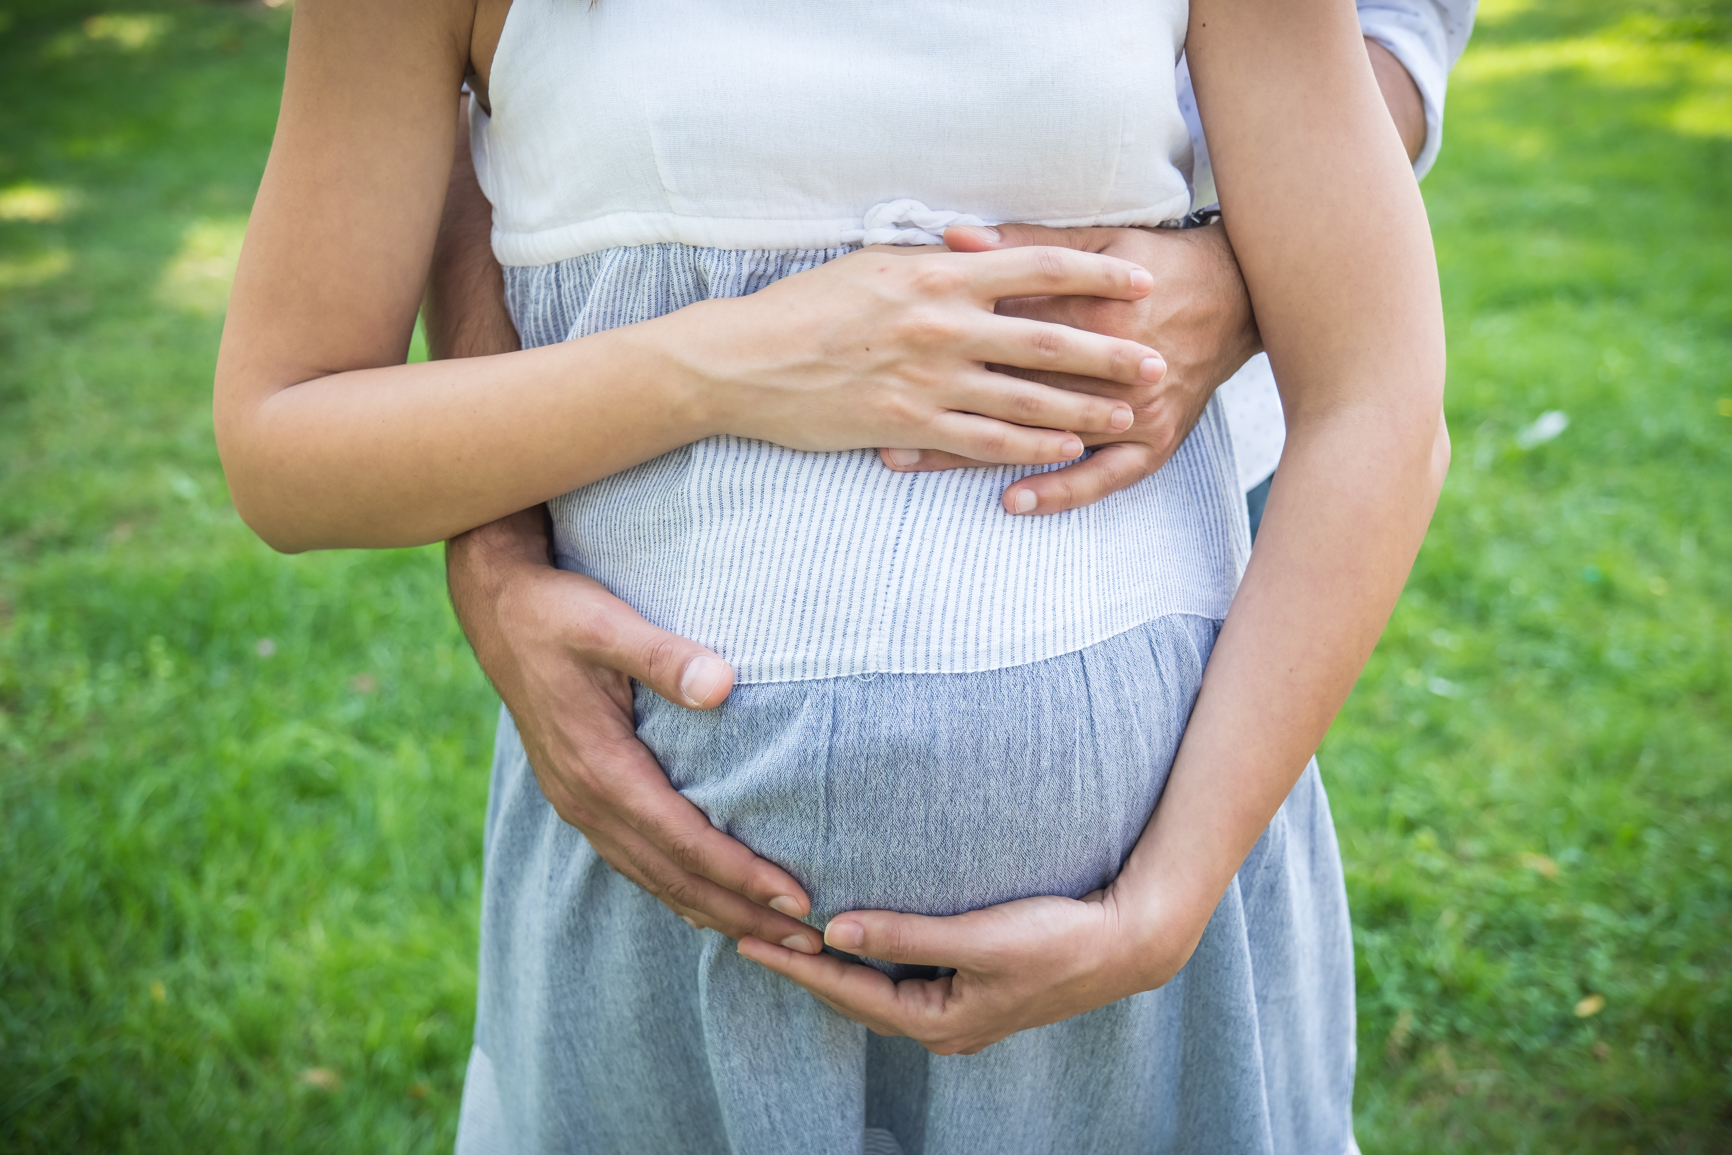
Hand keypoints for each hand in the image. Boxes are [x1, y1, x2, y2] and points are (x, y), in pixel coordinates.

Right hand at [445, 509, 824, 953]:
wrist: (498, 606)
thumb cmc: (558, 611)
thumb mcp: (608, 624)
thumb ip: (664, 656)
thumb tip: (722, 686)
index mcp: (599, 767)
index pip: (683, 840)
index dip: (741, 875)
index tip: (796, 899)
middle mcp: (586, 799)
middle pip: (674, 877)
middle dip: (742, 913)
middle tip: (809, 943)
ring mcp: (579, 803)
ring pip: (653, 878)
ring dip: (715, 912)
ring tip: (775, 939)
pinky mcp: (580, 796)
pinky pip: (634, 862)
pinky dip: (677, 891)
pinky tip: (708, 908)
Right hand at [661, 245, 1167, 466]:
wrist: (746, 360)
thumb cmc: (808, 304)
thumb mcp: (875, 261)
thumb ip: (935, 257)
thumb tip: (981, 244)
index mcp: (940, 274)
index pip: (1039, 266)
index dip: (1096, 274)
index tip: (1140, 281)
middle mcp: (944, 324)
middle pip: (1050, 337)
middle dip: (1112, 350)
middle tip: (1159, 359)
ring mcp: (930, 379)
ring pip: (1028, 395)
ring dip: (1086, 405)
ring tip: (1132, 412)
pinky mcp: (910, 424)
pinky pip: (986, 438)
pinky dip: (1033, 445)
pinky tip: (1069, 449)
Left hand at [737, 885, 1206, 1054]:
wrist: (1129, 943)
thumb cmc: (1060, 939)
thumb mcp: (980, 937)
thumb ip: (908, 933)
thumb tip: (838, 926)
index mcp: (939, 1021)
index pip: (848, 992)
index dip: (797, 966)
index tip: (751, 941)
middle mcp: (943, 1025)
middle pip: (854, 997)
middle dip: (804, 969)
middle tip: (750, 935)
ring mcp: (960, 1011)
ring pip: (877, 990)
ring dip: (834, 965)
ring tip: (789, 938)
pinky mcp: (974, 989)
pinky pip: (903, 979)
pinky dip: (869, 960)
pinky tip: (854, 938)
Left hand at [878, 222, 1259, 514]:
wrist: (1241, 297)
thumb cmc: (1157, 263)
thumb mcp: (1096, 240)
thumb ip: (1024, 243)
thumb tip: (955, 237)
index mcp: (1093, 306)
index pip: (1006, 325)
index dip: (941, 339)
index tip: (884, 349)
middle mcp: (1114, 361)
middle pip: (1010, 387)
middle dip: (938, 405)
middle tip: (874, 419)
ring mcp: (1136, 409)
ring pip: (1044, 435)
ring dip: (974, 451)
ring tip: (912, 461)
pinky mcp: (1157, 440)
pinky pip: (1104, 476)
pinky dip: (1060, 490)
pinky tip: (1013, 502)